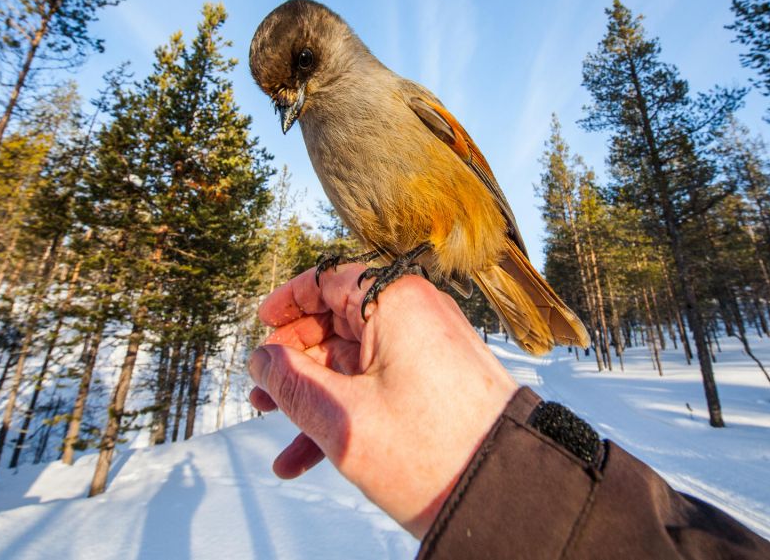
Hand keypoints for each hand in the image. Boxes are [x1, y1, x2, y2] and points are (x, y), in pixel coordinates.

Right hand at [248, 264, 518, 537]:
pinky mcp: (436, 382)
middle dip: (294, 361)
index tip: (262, 327)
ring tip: (276, 430)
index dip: (289, 302)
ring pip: (353, 361)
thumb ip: (290, 384)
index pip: (330, 279)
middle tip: (261, 393)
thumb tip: (260, 359)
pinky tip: (306, 457)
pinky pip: (378, 385)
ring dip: (313, 394)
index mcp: (396, 302)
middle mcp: (416, 315)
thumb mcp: (342, 419)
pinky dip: (344, 412)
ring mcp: (428, 349)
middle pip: (338, 322)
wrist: (508, 490)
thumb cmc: (432, 452)